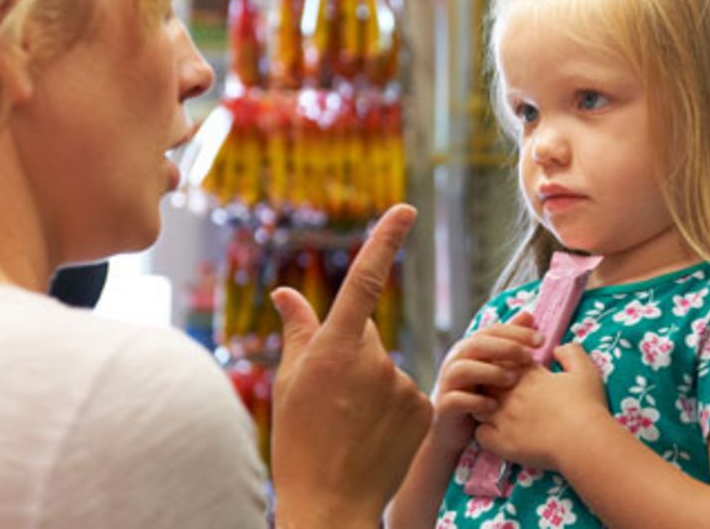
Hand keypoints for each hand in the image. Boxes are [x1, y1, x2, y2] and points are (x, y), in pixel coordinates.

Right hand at [270, 205, 431, 528]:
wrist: (331, 503)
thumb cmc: (299, 443)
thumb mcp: (289, 383)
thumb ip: (297, 332)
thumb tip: (284, 292)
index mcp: (334, 349)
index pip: (364, 281)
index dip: (386, 240)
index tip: (406, 210)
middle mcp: (374, 360)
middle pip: (364, 336)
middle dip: (349, 355)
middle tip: (330, 400)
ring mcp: (403, 385)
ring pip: (386, 369)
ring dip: (370, 388)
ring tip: (350, 427)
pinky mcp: (424, 408)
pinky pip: (408, 395)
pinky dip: (392, 410)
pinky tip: (374, 437)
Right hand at [430, 311, 539, 453]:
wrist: (456, 428)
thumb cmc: (481, 393)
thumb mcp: (496, 365)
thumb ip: (510, 341)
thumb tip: (528, 315)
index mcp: (470, 347)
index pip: (493, 330)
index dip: (517, 332)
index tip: (541, 340)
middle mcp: (456, 360)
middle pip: (477, 344)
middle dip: (505, 348)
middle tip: (530, 356)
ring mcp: (448, 382)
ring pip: (463, 369)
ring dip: (490, 372)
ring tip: (513, 379)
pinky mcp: (444, 405)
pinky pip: (457, 399)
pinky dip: (476, 401)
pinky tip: (495, 406)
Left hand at [475, 343, 608, 471]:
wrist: (584, 440)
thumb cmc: (587, 405)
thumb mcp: (586, 371)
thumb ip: (571, 353)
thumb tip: (558, 348)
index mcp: (528, 376)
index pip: (504, 362)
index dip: (507, 367)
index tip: (516, 375)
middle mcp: (511, 393)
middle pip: (487, 381)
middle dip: (492, 385)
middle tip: (504, 393)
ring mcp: (503, 418)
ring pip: (479, 406)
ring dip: (485, 407)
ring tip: (498, 414)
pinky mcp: (502, 442)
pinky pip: (480, 434)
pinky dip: (485, 433)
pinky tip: (496, 434)